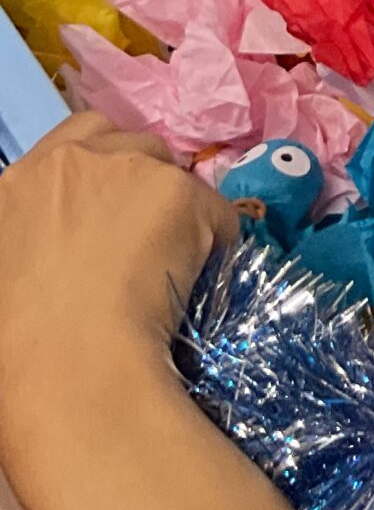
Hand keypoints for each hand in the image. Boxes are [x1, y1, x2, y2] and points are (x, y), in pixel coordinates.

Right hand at [0, 114, 235, 472]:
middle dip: (145, 184)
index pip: (76, 141)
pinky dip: (216, 244)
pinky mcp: (180, 193)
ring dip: (179, 211)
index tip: (113, 210)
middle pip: (133, 147)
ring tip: (171, 269)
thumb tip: (65, 250)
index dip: (103, 172)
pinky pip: (217, 214)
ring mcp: (129, 170)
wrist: (67, 368)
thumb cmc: (17, 346)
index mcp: (18, 184)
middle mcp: (71, 161)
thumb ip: (37, 239)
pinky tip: (198, 286)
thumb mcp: (10, 277)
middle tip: (148, 239)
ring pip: (176, 177)